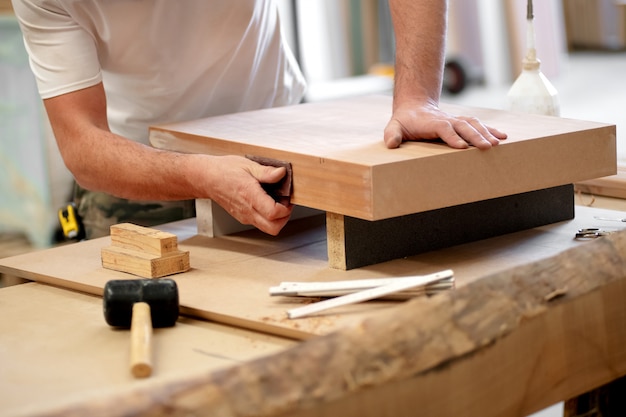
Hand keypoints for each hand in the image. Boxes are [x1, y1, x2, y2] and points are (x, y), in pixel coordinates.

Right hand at [205, 155, 292, 234]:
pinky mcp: (242, 217)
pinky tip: (266, 202)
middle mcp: (247, 210)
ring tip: (276, 202)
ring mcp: (244, 216)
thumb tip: (282, 173)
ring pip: (267, 228)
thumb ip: (266, 172)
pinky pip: (259, 223)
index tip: (288, 198)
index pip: (274, 213)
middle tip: (285, 203)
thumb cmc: (224, 170)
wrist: (206, 178)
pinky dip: (267, 217)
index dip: (286, 208)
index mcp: (250, 196)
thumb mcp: (247, 165)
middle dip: (284, 218)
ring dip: (277, 219)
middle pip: (273, 228)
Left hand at [384, 100, 506, 149]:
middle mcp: (446, 120)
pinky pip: (478, 124)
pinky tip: (502, 136)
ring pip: (473, 124)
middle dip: (476, 136)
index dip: (452, 137)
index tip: (461, 146)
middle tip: (487, 147)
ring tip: (498, 143)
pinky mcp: (461, 122)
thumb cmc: (404, 121)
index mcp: (431, 122)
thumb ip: (392, 134)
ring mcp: (455, 120)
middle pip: (463, 126)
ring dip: (486, 132)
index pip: (444, 129)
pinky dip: (490, 129)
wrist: (413, 108)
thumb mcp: (394, 127)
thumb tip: (391, 144)